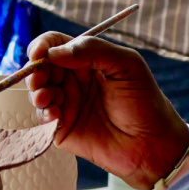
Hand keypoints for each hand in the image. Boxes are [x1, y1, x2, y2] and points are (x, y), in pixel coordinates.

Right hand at [23, 32, 188, 189]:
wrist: (153, 144)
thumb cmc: (145, 102)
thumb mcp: (127, 65)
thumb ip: (93, 50)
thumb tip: (53, 52)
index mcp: (87, 61)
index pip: (57, 45)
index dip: (44, 45)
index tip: (39, 53)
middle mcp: (73, 80)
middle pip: (41, 68)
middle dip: (36, 71)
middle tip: (40, 80)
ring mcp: (66, 104)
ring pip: (37, 91)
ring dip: (37, 92)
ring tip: (47, 98)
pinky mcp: (61, 128)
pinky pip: (41, 118)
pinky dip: (42, 114)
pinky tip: (55, 116)